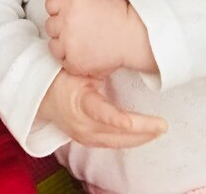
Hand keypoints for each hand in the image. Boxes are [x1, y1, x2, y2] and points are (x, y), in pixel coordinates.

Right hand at [37, 70, 166, 147]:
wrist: (42, 96)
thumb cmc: (63, 78)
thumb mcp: (80, 69)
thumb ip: (101, 70)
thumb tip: (126, 61)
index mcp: (80, 103)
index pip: (101, 113)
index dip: (118, 119)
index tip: (133, 121)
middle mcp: (82, 124)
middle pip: (116, 133)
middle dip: (142, 131)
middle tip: (162, 125)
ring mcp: (84, 136)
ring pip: (117, 142)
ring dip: (140, 138)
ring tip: (158, 130)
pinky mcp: (87, 142)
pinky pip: (112, 144)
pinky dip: (129, 140)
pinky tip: (143, 135)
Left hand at [45, 0, 133, 76]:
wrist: (134, 36)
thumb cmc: (120, 15)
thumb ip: (74, 1)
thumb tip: (64, 8)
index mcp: (71, 1)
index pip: (50, 4)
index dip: (58, 10)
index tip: (67, 14)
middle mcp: (66, 21)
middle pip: (50, 25)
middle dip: (61, 28)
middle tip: (78, 30)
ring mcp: (68, 42)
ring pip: (53, 45)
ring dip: (63, 45)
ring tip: (80, 44)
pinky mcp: (74, 62)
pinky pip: (63, 61)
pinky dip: (72, 60)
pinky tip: (85, 54)